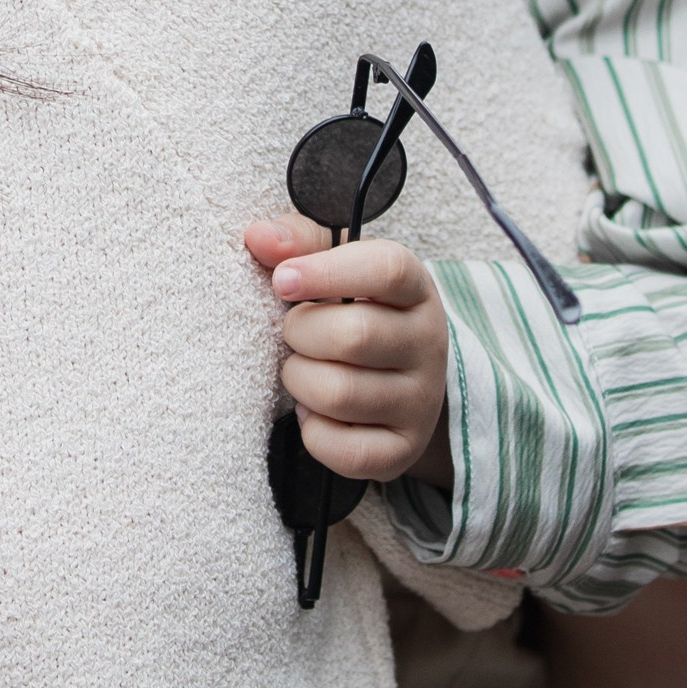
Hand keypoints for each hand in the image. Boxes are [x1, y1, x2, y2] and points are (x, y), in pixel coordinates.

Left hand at [242, 212, 451, 488]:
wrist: (396, 378)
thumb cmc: (351, 308)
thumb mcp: (334, 265)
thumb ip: (297, 243)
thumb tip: (258, 237)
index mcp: (415, 288)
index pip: (386, 270)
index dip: (325, 273)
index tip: (282, 281)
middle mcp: (429, 344)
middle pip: (354, 336)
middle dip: (301, 333)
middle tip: (292, 332)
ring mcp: (421, 401)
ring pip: (340, 394)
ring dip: (300, 380)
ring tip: (302, 368)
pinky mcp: (403, 449)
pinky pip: (344, 450)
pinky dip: (313, 431)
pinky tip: (315, 410)